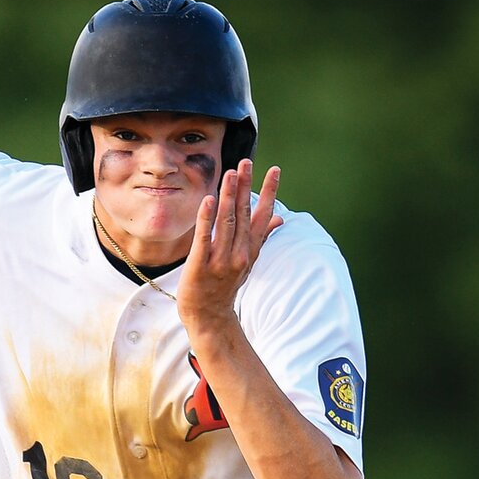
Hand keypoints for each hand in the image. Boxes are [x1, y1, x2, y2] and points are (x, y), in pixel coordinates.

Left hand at [177, 161, 282, 331]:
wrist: (209, 317)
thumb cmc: (225, 286)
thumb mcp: (247, 262)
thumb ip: (261, 237)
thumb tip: (278, 218)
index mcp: (250, 250)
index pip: (262, 216)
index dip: (269, 192)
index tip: (274, 169)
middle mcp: (239, 254)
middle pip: (244, 214)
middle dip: (245, 187)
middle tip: (246, 162)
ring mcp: (220, 260)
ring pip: (226, 222)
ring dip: (229, 196)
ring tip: (230, 174)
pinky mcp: (200, 266)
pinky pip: (204, 238)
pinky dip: (206, 218)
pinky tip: (208, 200)